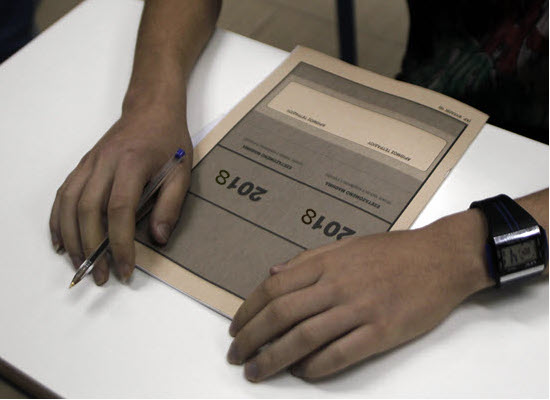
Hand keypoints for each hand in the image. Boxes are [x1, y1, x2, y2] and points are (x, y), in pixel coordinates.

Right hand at [49, 103, 191, 284]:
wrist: (151, 109)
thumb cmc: (169, 140)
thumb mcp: (182, 172)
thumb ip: (171, 205)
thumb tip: (158, 239)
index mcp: (132, 163)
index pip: (120, 210)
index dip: (120, 243)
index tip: (125, 269)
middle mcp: (104, 163)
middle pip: (89, 210)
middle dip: (93, 248)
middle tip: (102, 276)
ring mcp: (89, 163)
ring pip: (69, 204)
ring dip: (71, 238)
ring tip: (80, 265)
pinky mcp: (82, 165)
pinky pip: (63, 194)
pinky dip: (58, 219)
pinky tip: (60, 241)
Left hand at [227, 214, 490, 381]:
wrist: (441, 258)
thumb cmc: (394, 251)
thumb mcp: (347, 244)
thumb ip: (308, 259)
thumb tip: (273, 274)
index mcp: (327, 262)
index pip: (274, 289)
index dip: (249, 311)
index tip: (236, 328)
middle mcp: (338, 285)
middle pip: (282, 315)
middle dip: (252, 338)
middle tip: (236, 356)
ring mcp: (360, 309)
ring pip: (305, 337)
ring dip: (274, 358)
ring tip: (256, 371)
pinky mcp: (382, 331)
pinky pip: (341, 354)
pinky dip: (316, 366)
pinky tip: (302, 372)